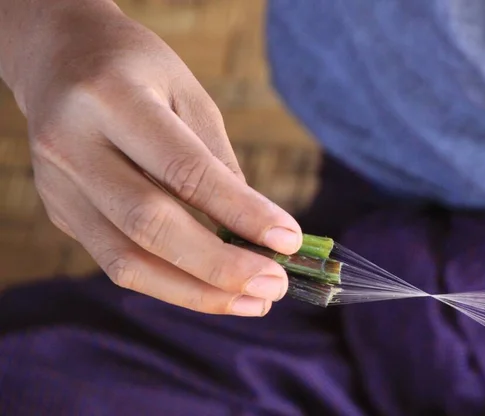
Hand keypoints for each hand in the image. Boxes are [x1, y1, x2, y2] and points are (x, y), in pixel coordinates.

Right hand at [12, 2, 300, 315]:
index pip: (183, 170)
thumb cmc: (138, 70)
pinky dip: (172, 283)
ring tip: (254, 302)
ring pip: (127, 262)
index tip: (288, 240)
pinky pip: (118, 262)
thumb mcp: (187, 94)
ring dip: (198, 293)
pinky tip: (214, 289)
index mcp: (110, 98)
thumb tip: (256, 230)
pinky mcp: (62, 212)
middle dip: (220, 267)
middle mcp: (71, 145)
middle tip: (276, 286)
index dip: (239, 211)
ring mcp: (59, 186)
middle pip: (149, 225)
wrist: (60, 59)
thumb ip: (216, 162)